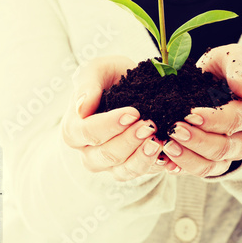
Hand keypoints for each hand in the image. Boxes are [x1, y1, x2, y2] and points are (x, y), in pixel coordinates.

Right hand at [61, 56, 168, 181]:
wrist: (134, 83)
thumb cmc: (110, 76)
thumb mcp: (98, 69)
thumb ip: (86, 83)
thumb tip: (81, 108)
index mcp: (74, 127)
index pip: (86, 133)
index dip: (109, 125)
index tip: (133, 112)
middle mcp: (88, 150)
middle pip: (104, 156)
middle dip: (129, 141)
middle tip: (149, 125)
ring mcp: (108, 163)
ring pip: (121, 171)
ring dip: (141, 158)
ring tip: (158, 141)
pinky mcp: (128, 167)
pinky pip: (139, 174)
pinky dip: (154, 165)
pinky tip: (167, 154)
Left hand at [160, 44, 241, 177]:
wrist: (223, 85)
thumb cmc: (226, 70)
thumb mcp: (233, 58)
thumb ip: (239, 66)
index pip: (234, 120)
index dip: (212, 119)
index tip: (189, 113)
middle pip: (222, 147)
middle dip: (196, 140)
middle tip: (173, 129)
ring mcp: (229, 152)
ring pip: (212, 166)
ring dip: (188, 158)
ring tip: (166, 145)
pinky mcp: (214, 162)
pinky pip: (201, 172)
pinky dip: (183, 167)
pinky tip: (165, 160)